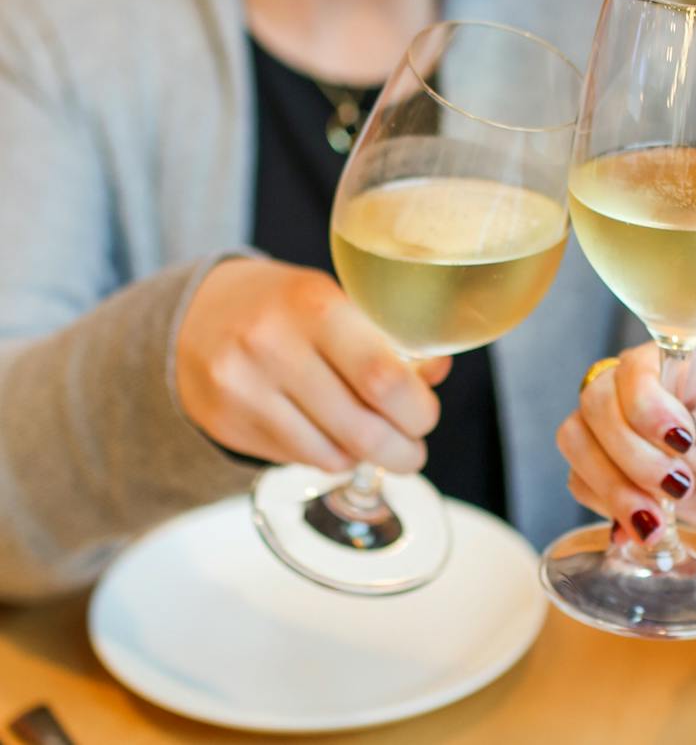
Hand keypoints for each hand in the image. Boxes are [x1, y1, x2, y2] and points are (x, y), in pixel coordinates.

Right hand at [176, 259, 449, 472]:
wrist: (195, 316)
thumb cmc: (284, 307)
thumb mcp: (335, 301)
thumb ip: (387, 338)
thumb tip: (435, 374)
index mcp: (314, 305)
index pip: (382, 374)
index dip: (416, 407)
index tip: (426, 415)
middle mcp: (273, 346)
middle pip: (361, 425)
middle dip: (401, 448)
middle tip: (414, 449)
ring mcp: (245, 389)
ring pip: (332, 453)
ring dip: (367, 459)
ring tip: (379, 446)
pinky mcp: (228, 424)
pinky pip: (300, 459)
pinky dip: (330, 458)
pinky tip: (334, 439)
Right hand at [558, 336, 695, 553]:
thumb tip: (679, 444)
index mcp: (686, 359)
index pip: (637, 365)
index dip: (645, 404)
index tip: (680, 443)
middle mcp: (643, 386)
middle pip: (596, 401)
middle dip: (630, 453)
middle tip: (678, 486)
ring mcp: (621, 427)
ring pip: (577, 440)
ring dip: (611, 485)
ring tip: (658, 520)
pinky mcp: (613, 470)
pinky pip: (580, 481)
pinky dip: (606, 508)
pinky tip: (647, 528)